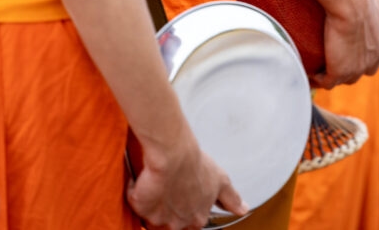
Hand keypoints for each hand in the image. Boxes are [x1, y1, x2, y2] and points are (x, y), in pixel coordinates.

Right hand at [127, 137, 247, 229]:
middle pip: (169, 222)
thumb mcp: (221, 181)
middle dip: (168, 207)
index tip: (183, 194)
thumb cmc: (196, 165)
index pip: (191, 222)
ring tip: (158, 180)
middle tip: (170, 186)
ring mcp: (157, 217)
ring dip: (153, 200)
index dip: (187, 207)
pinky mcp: (140, 207)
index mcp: (197, 218)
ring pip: (152, 214)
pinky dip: (137, 190)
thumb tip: (243, 209)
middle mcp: (178, 223)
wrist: (174, 155)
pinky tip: (145, 177)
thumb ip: (231, 198)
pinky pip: (135, 201)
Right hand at [312, 0, 378, 88]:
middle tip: (333, 57)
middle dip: (347, 69)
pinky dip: (319, 79)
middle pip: (357, 74)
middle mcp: (371, 64)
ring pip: (343, 80)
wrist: (352, 6)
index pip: (370, 63)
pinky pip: (327, 83)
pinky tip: (312, 71)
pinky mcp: (339, 72)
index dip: (358, 59)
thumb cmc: (367, 2)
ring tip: (320, 66)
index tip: (346, 51)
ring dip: (333, 75)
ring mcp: (355, 70)